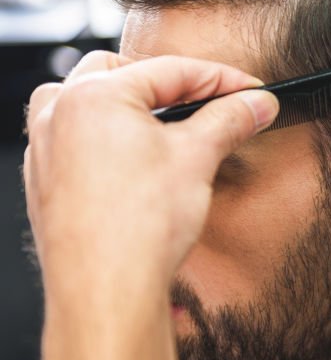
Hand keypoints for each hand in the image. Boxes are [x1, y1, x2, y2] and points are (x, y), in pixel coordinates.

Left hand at [23, 52, 278, 299]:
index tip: (251, 91)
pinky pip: (72, 138)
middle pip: (120, 71)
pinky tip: (135, 160)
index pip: (171, 69)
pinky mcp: (44, 181)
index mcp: (94, 95)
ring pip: (85, 100)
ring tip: (162, 124)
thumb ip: (230, 119)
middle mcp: (59, 113)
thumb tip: (257, 103)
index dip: (222, 79)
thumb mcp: (199, 158)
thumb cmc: (139, 226)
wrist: (106, 290)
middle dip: (168, 83)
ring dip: (126, 103)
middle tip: (208, 103)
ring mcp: (45, 148)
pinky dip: (105, 137)